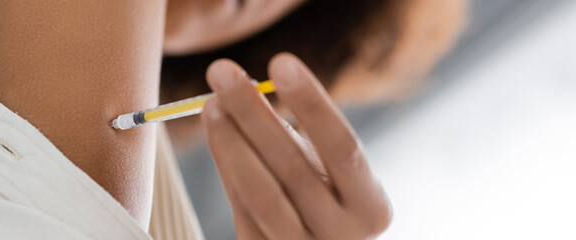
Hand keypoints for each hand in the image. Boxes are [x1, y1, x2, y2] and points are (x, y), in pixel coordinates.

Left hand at [201, 53, 390, 238]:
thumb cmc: (325, 201)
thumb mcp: (327, 171)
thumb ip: (294, 135)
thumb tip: (242, 86)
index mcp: (371, 208)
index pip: (343, 147)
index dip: (312, 104)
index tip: (280, 62)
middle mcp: (343, 237)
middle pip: (293, 169)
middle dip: (253, 115)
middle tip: (222, 73)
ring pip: (261, 193)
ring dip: (230, 143)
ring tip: (211, 105)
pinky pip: (241, 208)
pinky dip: (226, 167)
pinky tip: (217, 136)